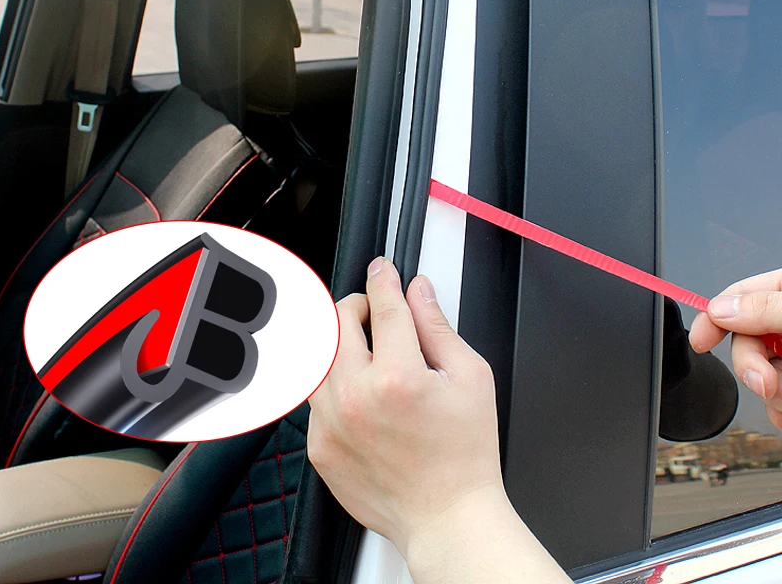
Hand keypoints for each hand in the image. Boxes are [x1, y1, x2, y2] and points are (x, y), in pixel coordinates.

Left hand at [307, 258, 570, 583]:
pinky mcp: (319, 446)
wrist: (446, 517)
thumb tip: (419, 291)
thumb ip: (439, 327)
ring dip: (341, 342)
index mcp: (398, 377)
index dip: (384, 279)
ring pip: (318, 354)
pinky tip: (362, 394)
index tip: (383, 270)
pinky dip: (334, 382)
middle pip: (338, 320)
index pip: (383, 305)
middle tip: (377, 314)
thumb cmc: (465, 455)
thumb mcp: (471, 378)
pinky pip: (314, 395)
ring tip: (368, 354)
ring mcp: (331, 423)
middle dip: (358, 306)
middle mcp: (357, 398)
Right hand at [690, 269, 781, 429]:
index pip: (738, 298)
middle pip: (744, 342)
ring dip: (770, 395)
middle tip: (767, 382)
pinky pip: (773, 402)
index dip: (714, 317)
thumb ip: (765, 308)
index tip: (699, 340)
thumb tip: (720, 309)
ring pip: (758, 376)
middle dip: (751, 366)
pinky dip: (778, 411)